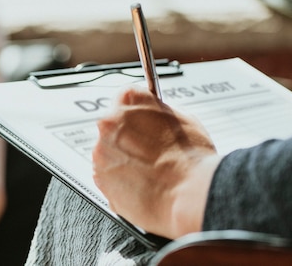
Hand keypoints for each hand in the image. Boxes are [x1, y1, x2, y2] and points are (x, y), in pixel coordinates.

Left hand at [92, 86, 219, 238]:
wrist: (189, 194)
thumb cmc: (191, 158)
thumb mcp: (184, 119)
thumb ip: (160, 113)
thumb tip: (156, 117)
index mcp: (128, 100)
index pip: (126, 97)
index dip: (138, 113)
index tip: (143, 122)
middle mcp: (108, 122)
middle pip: (114, 126)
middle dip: (129, 138)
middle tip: (151, 151)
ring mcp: (101, 152)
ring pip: (109, 152)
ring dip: (124, 160)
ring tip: (150, 171)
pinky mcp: (99, 178)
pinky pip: (107, 175)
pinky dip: (120, 180)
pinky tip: (142, 184)